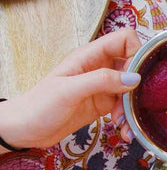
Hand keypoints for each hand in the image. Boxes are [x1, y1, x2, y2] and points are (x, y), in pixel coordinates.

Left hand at [0, 28, 141, 149]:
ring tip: (122, 123)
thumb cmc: (41, 105)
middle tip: (129, 106)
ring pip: (132, 89)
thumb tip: (134, 78)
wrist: (27, 129)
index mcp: (91, 56)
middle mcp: (100, 67)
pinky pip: (126, 106)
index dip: (137, 53)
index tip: (137, 77)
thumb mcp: (70, 90)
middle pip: (134, 66)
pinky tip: (122, 130)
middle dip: (137, 87)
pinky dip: (128, 118)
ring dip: (133, 107)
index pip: (125, 39)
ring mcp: (104, 86)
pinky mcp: (105, 103)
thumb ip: (102, 81)